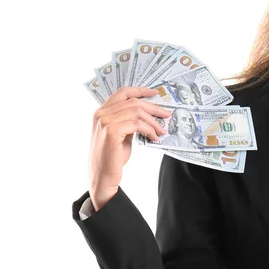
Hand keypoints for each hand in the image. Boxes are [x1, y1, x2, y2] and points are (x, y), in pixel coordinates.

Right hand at [89, 87, 171, 209]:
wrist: (102, 177)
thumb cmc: (112, 158)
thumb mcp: (122, 135)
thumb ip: (129, 122)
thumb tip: (148, 114)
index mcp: (101, 112)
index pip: (122, 92)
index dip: (140, 90)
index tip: (155, 93)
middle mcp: (101, 114)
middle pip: (133, 102)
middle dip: (153, 108)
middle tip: (167, 114)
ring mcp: (104, 121)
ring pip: (137, 112)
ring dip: (153, 122)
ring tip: (162, 131)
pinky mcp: (111, 131)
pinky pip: (137, 124)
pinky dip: (149, 130)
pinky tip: (154, 138)